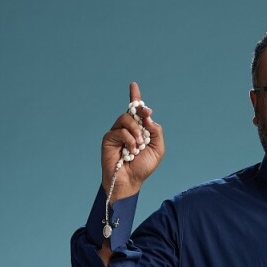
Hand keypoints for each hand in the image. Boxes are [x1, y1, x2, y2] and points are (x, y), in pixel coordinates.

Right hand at [101, 81, 164, 199]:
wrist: (130, 181)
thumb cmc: (143, 167)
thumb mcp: (157, 149)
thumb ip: (156, 132)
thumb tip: (148, 117)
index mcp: (139, 130)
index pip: (136, 111)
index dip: (135, 97)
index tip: (133, 85)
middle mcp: (127, 129)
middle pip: (132, 111)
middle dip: (141, 112)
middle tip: (146, 119)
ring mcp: (117, 132)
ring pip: (126, 119)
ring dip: (136, 131)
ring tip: (138, 145)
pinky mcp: (109, 138)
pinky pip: (120, 130)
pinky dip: (129, 139)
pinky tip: (130, 150)